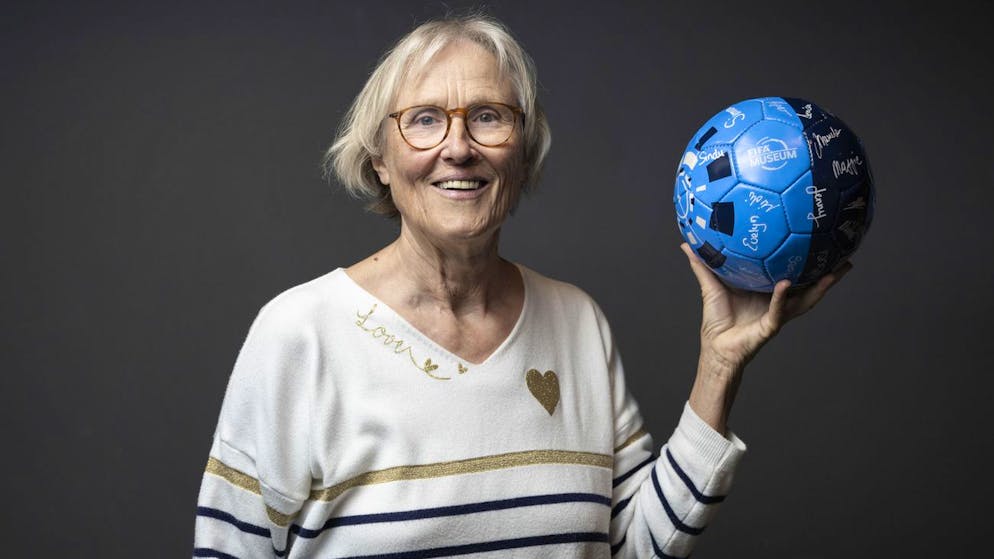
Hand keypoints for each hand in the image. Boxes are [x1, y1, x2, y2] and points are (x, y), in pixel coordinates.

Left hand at [680, 242, 851, 375]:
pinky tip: (787, 284)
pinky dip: (782, 297)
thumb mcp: (710, 285)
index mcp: (768, 291)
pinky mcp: (769, 327)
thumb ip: (702, 264)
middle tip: (845, 258)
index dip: (807, 261)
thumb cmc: (716, 319)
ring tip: (834, 271)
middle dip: (828, 275)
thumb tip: (686, 243)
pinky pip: (778, 310)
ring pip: (805, 300)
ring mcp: (777, 315)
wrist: (715, 348)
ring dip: (820, 287)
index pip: (794, 273)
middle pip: (809, 287)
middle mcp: (778, 302)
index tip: (820, 242)